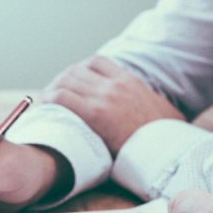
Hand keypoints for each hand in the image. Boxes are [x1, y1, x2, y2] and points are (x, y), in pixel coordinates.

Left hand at [40, 55, 184, 156]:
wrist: (169, 149)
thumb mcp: (163, 113)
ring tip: (44, 104)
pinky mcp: (95, 113)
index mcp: (130, 82)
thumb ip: (148, 107)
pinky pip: (62, 98)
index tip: (71, 84)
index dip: (78, 71)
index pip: (96, 62)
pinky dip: (49, 101)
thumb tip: (152, 116)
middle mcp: (116, 84)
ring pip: (65, 80)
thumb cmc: (167, 140)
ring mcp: (105, 97)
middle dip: (60, 81)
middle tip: (52, 97)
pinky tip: (44, 110)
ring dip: (51, 90)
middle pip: (76, 70)